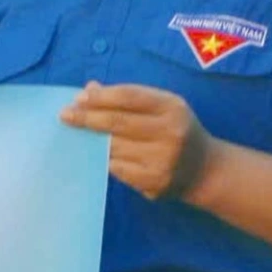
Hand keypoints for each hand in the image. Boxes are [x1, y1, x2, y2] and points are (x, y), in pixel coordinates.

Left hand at [59, 82, 211, 200]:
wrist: (206, 171)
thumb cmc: (175, 131)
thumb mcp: (161, 107)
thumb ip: (128, 98)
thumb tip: (89, 90)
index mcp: (172, 107)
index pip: (129, 96)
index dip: (101, 97)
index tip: (78, 98)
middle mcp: (170, 132)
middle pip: (117, 122)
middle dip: (87, 118)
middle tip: (64, 115)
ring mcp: (162, 159)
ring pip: (113, 147)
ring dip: (90, 140)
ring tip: (76, 134)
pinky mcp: (153, 181)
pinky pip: (116, 168)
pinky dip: (103, 160)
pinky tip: (96, 155)